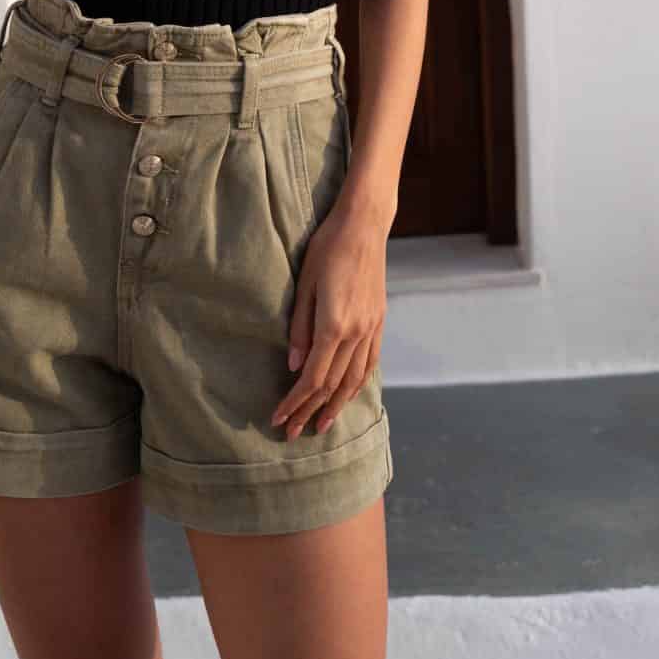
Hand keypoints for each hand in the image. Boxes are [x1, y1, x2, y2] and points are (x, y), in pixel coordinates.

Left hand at [270, 205, 387, 439]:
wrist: (364, 225)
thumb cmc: (328, 248)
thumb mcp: (306, 284)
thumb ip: (300, 328)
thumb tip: (295, 366)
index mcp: (335, 326)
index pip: (314, 378)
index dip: (295, 402)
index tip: (279, 418)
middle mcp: (357, 333)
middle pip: (333, 384)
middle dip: (311, 411)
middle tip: (294, 433)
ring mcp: (371, 328)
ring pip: (355, 379)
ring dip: (337, 405)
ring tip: (323, 424)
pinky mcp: (378, 320)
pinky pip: (370, 362)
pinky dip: (359, 383)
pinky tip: (350, 393)